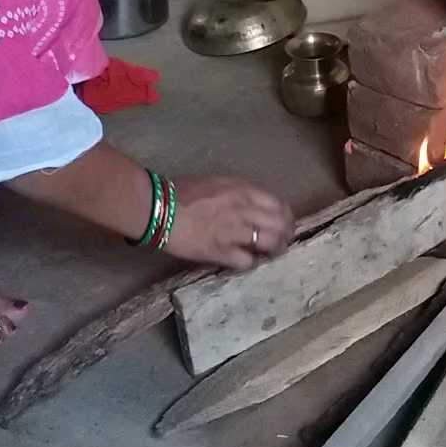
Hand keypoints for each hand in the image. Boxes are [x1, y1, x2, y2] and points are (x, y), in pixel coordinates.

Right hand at [162, 176, 294, 269]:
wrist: (160, 208)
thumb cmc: (182, 191)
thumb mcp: (218, 183)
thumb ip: (238, 193)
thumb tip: (250, 204)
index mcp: (244, 191)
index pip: (279, 205)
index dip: (285, 216)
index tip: (284, 222)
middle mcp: (245, 210)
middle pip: (281, 225)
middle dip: (286, 235)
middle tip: (282, 242)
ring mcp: (235, 232)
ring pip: (271, 244)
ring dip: (274, 250)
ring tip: (271, 254)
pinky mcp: (222, 252)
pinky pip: (247, 262)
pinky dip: (250, 263)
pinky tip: (246, 262)